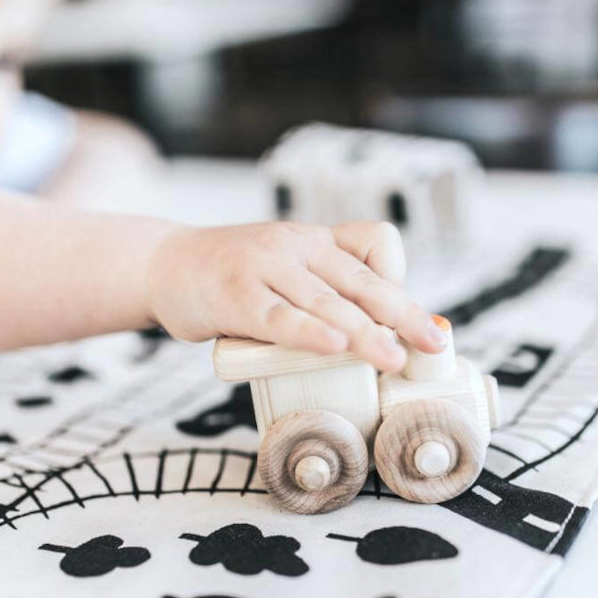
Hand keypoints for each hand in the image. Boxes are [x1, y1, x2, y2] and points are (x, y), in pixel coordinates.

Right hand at [147, 220, 448, 371]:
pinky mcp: (235, 296)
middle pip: (361, 279)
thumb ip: (322, 291)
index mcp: (314, 239)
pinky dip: (307, 333)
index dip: (400, 284)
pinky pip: (279, 318)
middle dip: (402, 313)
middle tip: (433, 342)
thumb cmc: (232, 275)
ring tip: (393, 358)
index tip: (418, 322)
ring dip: (365, 332)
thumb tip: (372, 332)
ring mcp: (264, 268)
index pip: (374, 249)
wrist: (165, 263)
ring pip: (326, 301)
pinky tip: (332, 346)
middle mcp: (295, 246)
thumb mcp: (284, 266)